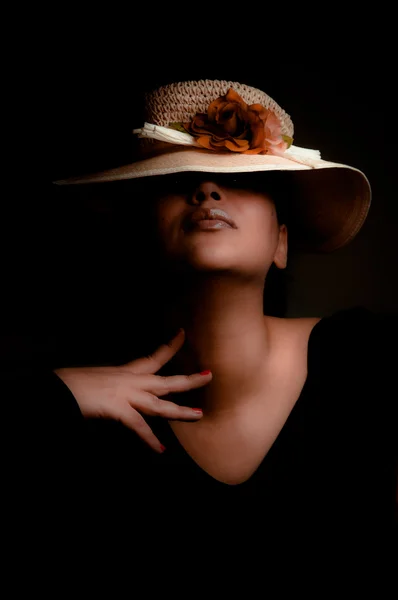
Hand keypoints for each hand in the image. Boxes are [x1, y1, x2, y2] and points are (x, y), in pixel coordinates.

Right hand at [54, 329, 211, 452]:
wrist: (58, 387)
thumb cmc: (73, 383)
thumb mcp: (99, 380)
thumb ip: (114, 385)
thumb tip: (119, 392)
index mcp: (126, 371)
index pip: (155, 357)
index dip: (171, 346)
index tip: (184, 334)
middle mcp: (130, 380)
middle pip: (166, 380)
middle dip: (189, 380)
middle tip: (210, 376)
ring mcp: (125, 394)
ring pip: (159, 403)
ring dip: (179, 411)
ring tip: (199, 415)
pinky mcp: (117, 408)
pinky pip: (137, 425)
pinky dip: (147, 439)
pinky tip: (159, 449)